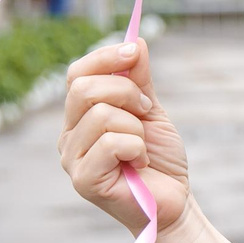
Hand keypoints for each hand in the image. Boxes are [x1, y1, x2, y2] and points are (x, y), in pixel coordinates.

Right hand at [58, 39, 191, 237]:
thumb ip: (139, 80)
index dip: (105, 57)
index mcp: (80, 117)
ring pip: (102, 115)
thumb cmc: (160, 160)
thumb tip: (134, 41)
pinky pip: (111, 143)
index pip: (77, 74)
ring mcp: (72, 159)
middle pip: (84, 89)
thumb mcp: (151, 111)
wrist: (174, 201)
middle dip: (126, 93)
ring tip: (142, 147)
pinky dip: (136, 148)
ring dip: (136, 128)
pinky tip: (139, 163)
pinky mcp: (83, 180)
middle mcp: (69, 136)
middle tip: (145, 113)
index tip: (134, 53)